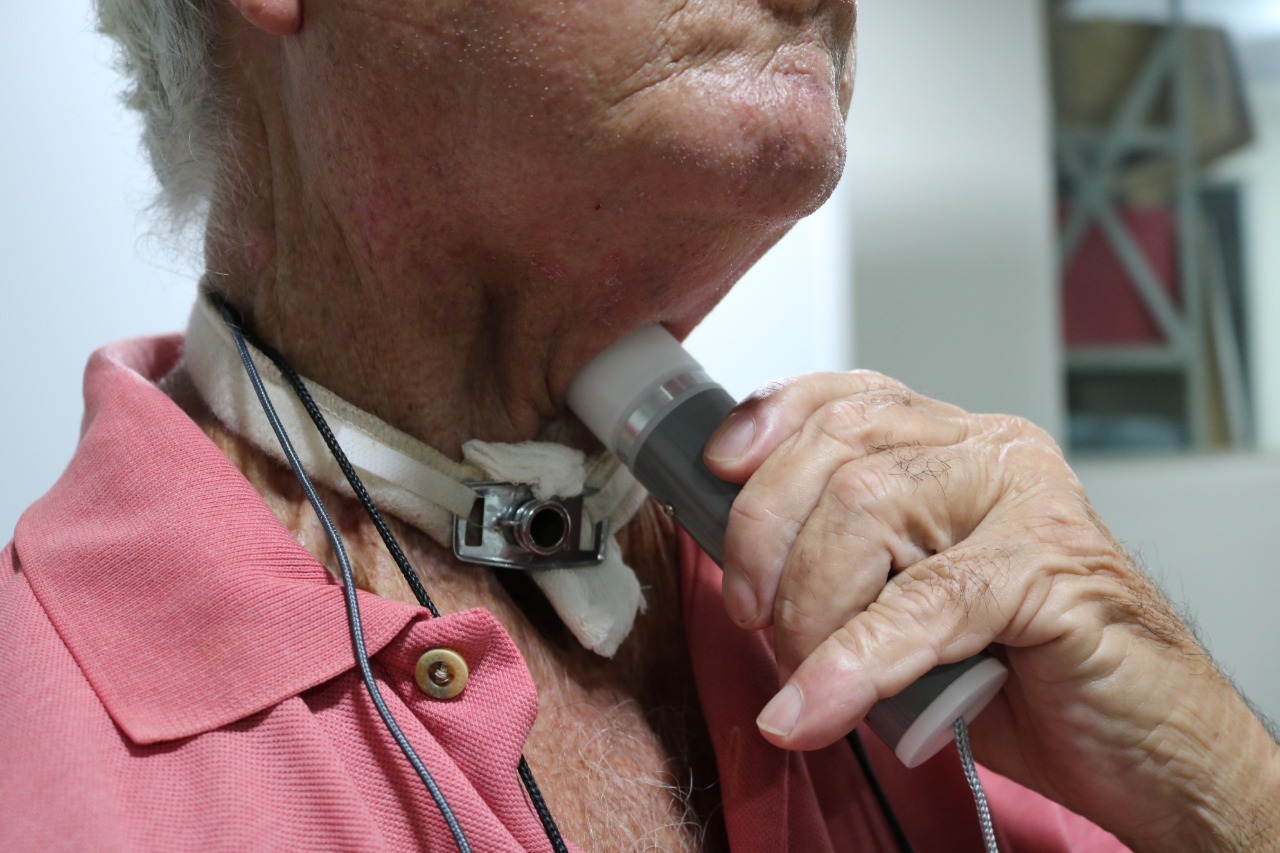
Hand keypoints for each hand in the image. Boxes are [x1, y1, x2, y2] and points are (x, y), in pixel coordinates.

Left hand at [704, 370, 1279, 850]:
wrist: (1142, 738)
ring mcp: (1025, 500)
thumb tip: (738, 557)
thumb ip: (843, 562)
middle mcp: (988, 454)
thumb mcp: (907, 599)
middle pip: (839, 447)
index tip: (716, 470)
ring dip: (811, 609)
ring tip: (809, 678)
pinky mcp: (1052, 566)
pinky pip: (925, 603)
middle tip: (752, 614)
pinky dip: (853, 663)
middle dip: (765, 535)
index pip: (846, 397)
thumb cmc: (1020, 668)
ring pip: (868, 509)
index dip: (769, 421)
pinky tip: (817, 707)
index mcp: (952, 447)